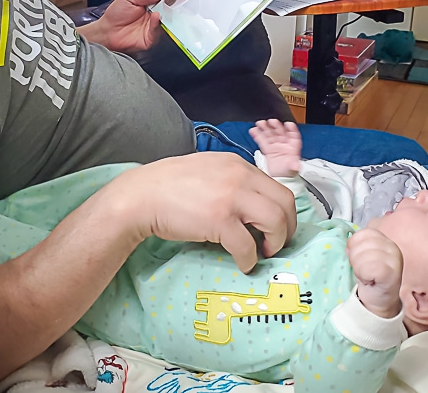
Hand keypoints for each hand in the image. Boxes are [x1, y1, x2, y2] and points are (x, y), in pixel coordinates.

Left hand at [77, 0, 165, 52]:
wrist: (106, 32)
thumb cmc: (114, 16)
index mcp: (147, 6)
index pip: (162, 1)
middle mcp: (151, 17)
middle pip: (166, 11)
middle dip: (168, 6)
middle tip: (169, 0)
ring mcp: (151, 28)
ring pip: (164, 22)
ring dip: (164, 15)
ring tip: (160, 9)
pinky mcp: (149, 39)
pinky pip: (156, 32)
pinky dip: (157, 24)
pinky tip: (155, 17)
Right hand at [107, 152, 297, 272]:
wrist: (141, 196)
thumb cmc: (169, 186)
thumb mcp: (208, 171)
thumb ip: (232, 181)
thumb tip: (252, 207)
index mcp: (238, 165)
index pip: (277, 187)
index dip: (283, 212)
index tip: (277, 228)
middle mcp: (239, 176)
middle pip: (284, 203)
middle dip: (287, 228)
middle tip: (276, 244)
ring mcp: (231, 197)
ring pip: (275, 221)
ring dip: (275, 242)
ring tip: (262, 252)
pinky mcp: (219, 220)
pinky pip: (247, 246)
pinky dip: (249, 259)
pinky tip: (242, 263)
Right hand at [249, 119, 301, 177]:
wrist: (280, 177)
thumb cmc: (288, 171)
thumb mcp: (292, 169)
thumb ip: (294, 166)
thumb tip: (297, 166)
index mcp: (292, 147)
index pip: (293, 135)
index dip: (291, 129)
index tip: (288, 124)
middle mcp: (284, 144)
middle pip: (280, 132)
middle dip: (276, 126)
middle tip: (271, 121)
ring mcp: (275, 146)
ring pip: (270, 134)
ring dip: (265, 128)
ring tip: (260, 123)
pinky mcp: (268, 149)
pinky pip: (262, 140)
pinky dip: (257, 135)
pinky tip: (254, 130)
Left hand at [346, 228, 402, 318]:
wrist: (380, 301)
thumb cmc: (370, 277)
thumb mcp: (363, 257)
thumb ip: (357, 246)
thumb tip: (348, 245)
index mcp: (385, 240)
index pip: (364, 233)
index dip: (354, 245)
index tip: (356, 258)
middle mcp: (392, 247)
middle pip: (362, 244)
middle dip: (355, 258)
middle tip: (361, 270)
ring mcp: (394, 260)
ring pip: (364, 256)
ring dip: (359, 269)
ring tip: (365, 276)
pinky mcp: (392, 273)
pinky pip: (370, 268)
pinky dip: (364, 276)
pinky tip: (368, 281)